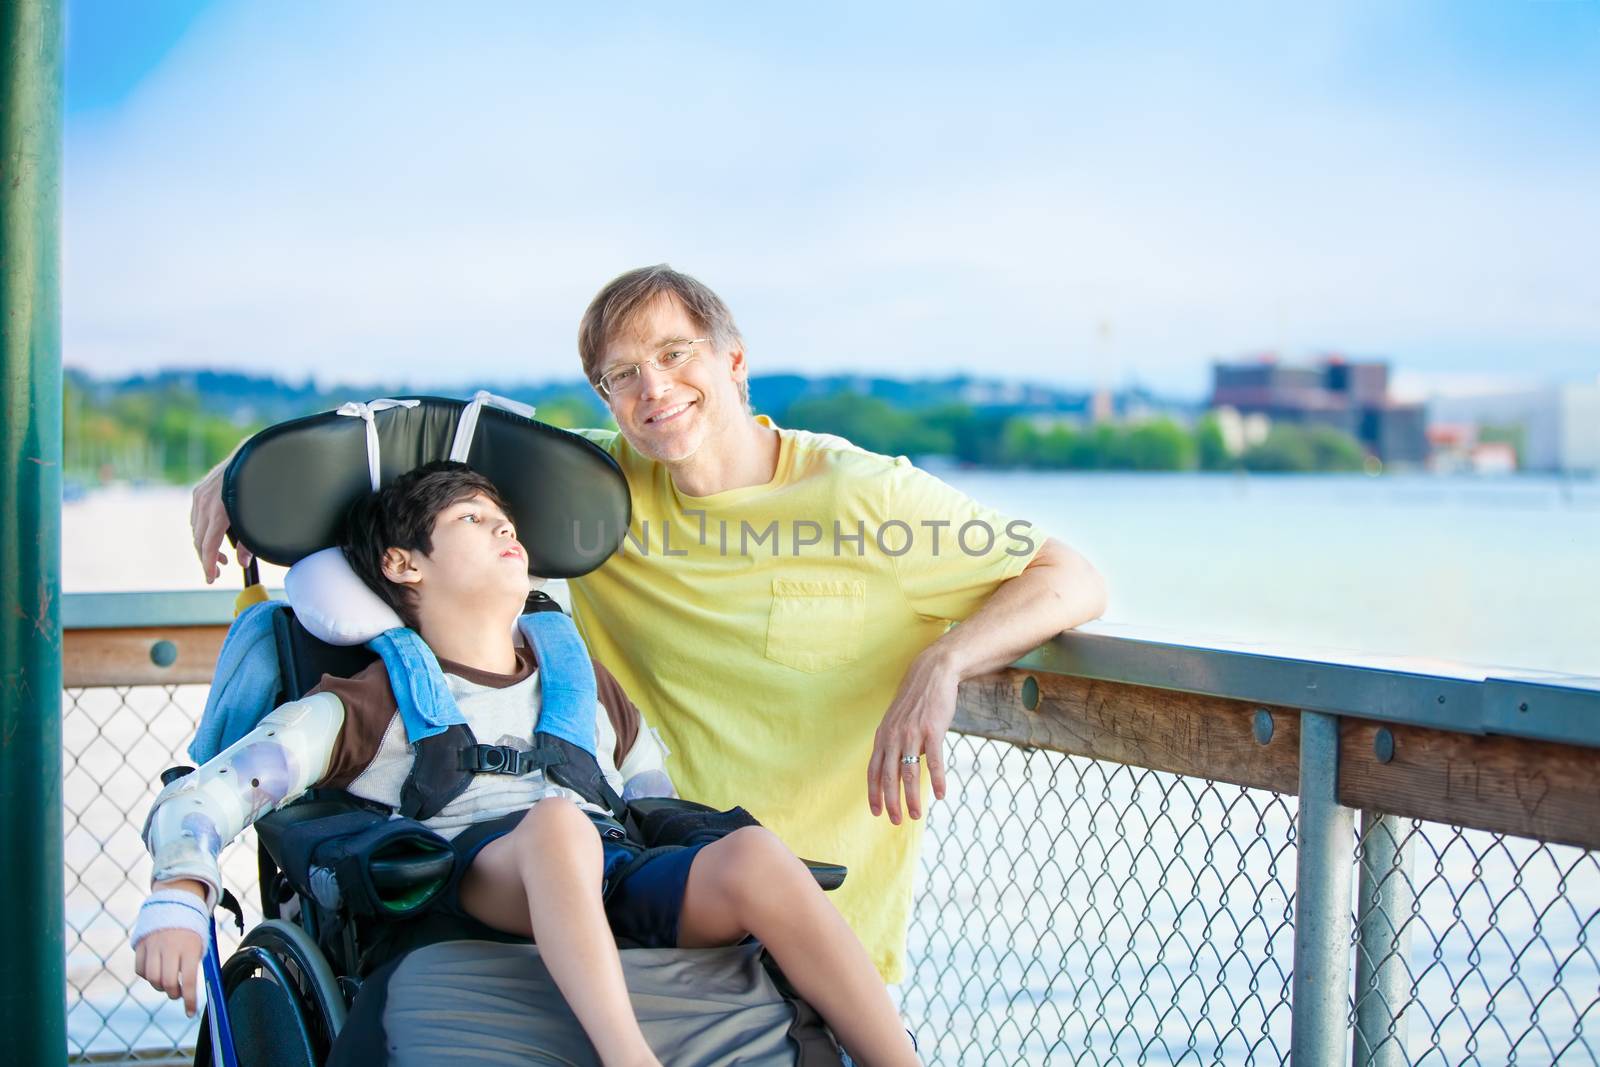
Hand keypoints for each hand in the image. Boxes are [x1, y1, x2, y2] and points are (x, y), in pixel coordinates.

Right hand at [134, 926, 205, 1016]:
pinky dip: (147, 976)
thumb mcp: (199, 944)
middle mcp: (170, 946)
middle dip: (173, 993)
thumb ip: (193, 967)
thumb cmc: (191, 930)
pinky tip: (155, 970)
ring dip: (159, 986)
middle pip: (167, 982)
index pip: (189, 980)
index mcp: (189, 946)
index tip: (190, 1013)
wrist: (176, 902)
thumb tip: (189, 994)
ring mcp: (153, 945)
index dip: (189, 999)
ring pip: (151, 978)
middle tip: (178, 992)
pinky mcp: (141, 944)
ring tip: (167, 981)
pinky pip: (140, 970)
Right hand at [191, 455, 249, 582]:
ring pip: (195, 529)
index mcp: (219, 512)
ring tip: (221, 556)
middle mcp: (204, 504)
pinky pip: (195, 516)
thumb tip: (243, 562)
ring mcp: (200, 495)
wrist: (254, 456)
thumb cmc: (260, 486)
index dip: (208, 566)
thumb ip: (250, 542)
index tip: (211, 578)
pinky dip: (202, 529)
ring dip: (205, 545)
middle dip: (207, 558)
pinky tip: (214, 534)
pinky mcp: (199, 489)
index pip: (208, 547)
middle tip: (218, 571)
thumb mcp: (258, 517)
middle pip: (198, 541)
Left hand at [867, 650, 958, 823]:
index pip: (873, 770)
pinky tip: (941, 794)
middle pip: (888, 776)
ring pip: (910, 773)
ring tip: (916, 815)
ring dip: (912, 797)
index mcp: (883, 736)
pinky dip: (938, 780)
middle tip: (896, 821)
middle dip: (891, 801)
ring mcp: (913, 733)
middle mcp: (894, 736)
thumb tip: (901, 768)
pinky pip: (935, 761)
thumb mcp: (897, 721)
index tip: (876, 812)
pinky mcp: (933, 730)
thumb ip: (895, 743)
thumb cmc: (916, 700)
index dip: (873, 793)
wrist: (932, 673)